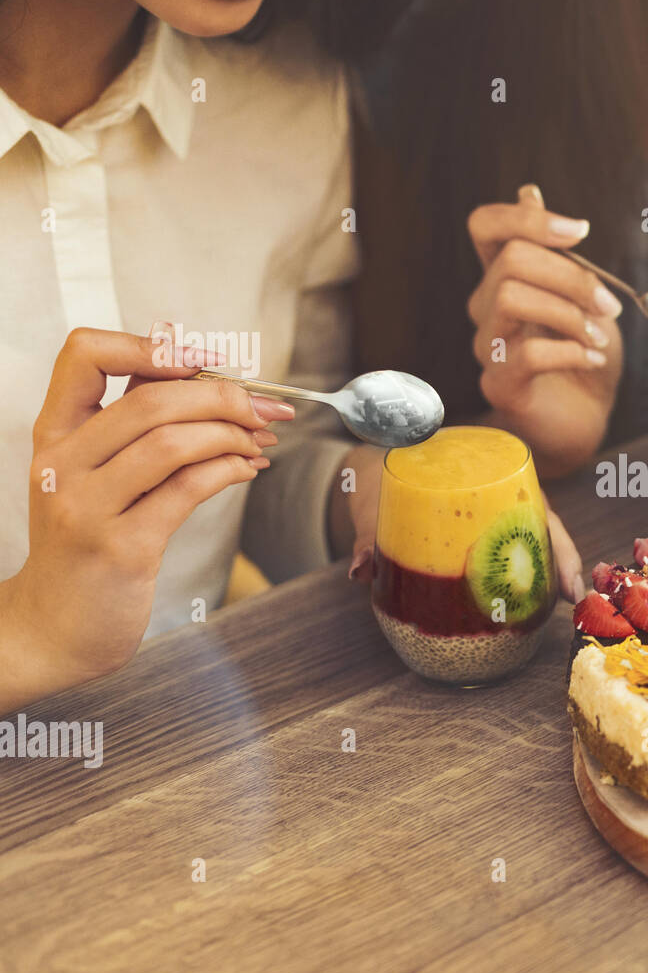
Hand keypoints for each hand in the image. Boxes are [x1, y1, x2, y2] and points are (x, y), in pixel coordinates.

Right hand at [0, 328, 291, 711]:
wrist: (55, 627)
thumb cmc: (88, 544)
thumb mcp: (97, 476)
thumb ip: (136, 427)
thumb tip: (201, 372)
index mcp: (54, 433)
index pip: (85, 354)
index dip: (152, 345)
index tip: (209, 361)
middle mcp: (63, 463)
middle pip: (151, 399)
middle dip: (225, 396)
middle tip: (267, 409)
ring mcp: (88, 506)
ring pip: (173, 441)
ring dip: (234, 435)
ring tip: (261, 444)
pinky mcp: (122, 547)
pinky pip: (188, 489)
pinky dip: (231, 470)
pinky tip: (249, 470)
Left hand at [346, 467, 583, 603]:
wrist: (368, 478)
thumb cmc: (376, 487)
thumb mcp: (373, 508)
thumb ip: (366, 538)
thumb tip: (362, 572)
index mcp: (476, 473)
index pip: (528, 502)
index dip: (555, 539)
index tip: (567, 575)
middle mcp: (493, 490)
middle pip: (541, 523)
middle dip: (564, 559)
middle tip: (574, 598)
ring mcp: (491, 512)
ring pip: (532, 537)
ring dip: (552, 570)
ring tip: (567, 605)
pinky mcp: (481, 534)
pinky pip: (514, 550)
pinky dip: (529, 575)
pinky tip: (540, 603)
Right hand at [467, 185, 623, 471]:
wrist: (584, 420)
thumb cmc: (582, 354)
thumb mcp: (581, 296)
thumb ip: (556, 251)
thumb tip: (528, 190)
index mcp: (504, 277)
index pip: (485, 224)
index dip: (528, 217)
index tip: (581, 232)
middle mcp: (486, 308)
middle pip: (511, 260)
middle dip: (571, 276)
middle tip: (610, 306)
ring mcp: (487, 348)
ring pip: (511, 298)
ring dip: (568, 313)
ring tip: (599, 336)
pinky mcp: (500, 385)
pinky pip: (526, 354)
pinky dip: (569, 351)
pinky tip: (592, 359)